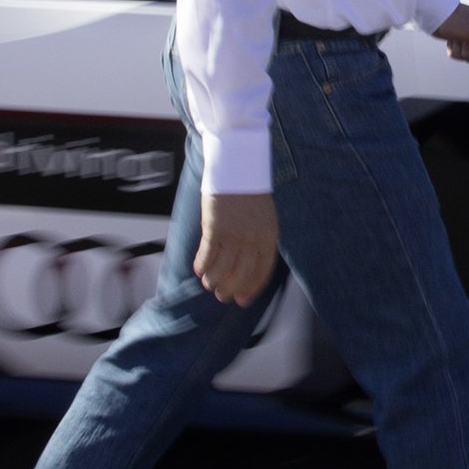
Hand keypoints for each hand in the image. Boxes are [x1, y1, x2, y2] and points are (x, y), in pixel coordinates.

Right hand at [193, 191, 279, 306]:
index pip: (262, 271)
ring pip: (222, 268)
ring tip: (208, 285)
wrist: (238, 168)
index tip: (242, 300)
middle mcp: (253, 239)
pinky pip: (207, 255)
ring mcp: (234, 234)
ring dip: (214, 280)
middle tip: (221, 296)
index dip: (251, 288)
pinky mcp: (215, 228)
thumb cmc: (250, 193)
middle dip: (230, 289)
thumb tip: (245, 266)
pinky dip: (202, 265)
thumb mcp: (264, 218)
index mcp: (269, 237)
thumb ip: (259, 240)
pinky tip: (198, 270)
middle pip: (241, 274)